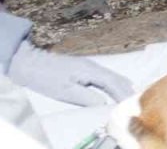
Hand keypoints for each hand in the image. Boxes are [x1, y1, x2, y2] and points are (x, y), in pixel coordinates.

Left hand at [8, 40, 131, 105]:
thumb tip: (104, 102)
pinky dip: (114, 84)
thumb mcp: (65, 92)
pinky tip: (116, 89)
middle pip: (116, 78)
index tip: (132, 104)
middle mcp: (94, 66)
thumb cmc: (46, 77)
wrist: (30, 63)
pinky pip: (106, 76)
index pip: (113, 83)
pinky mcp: (84, 68)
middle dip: (127, 90)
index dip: (123, 94)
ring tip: (130, 97)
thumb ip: (87, 97)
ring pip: (112, 76)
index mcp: (90, 71)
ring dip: (122, 86)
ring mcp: (89, 66)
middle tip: (136, 102)